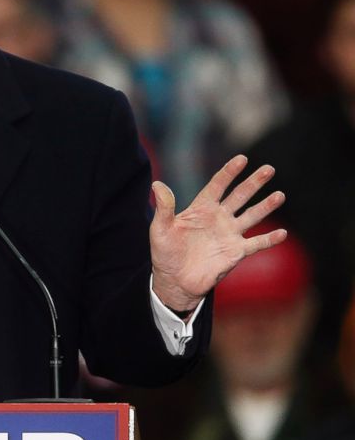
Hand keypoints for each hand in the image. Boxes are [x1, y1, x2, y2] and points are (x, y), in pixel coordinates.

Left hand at [150, 155, 286, 311]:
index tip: (242, 158)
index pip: (217, 185)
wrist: (174, 280)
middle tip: (269, 169)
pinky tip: (282, 233)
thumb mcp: (160, 229)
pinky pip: (256, 244)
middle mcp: (218, 218)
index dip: (229, 172)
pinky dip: (269, 239)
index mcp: (201, 209)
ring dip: (265, 206)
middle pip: (239, 196)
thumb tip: (157, 184)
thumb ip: (164, 207)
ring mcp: (229, 234)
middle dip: (254, 183)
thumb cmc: (165, 253)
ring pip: (252, 216)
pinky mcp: (236, 252)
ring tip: (280, 195)